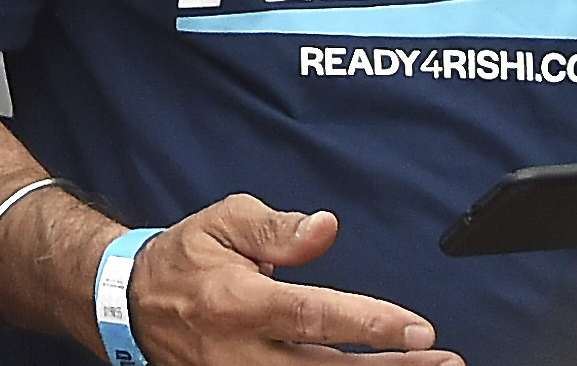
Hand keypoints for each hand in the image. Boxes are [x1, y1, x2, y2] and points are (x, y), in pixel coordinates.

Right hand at [122, 198, 461, 365]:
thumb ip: (276, 229)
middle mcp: (243, 353)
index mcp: (240, 303)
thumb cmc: (185, 261)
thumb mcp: (222, 224)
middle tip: (446, 362)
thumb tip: (326, 228)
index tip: (420, 330)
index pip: (313, 317)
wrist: (130, 307)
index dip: (369, 325)